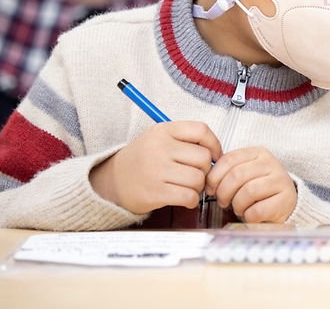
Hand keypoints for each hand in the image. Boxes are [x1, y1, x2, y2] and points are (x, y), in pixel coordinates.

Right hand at [89, 121, 220, 213]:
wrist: (111, 182)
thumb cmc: (142, 160)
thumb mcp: (159, 139)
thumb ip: (186, 141)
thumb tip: (218, 155)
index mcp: (163, 131)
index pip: (201, 130)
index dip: (214, 144)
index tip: (214, 155)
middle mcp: (159, 148)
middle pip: (203, 157)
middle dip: (205, 169)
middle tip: (196, 175)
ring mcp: (156, 170)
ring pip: (198, 179)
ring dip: (198, 187)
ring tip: (188, 187)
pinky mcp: (155, 192)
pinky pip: (189, 196)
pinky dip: (192, 200)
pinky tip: (185, 198)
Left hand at [205, 146, 297, 222]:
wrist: (285, 202)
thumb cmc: (259, 188)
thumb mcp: (245, 173)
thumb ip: (228, 172)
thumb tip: (207, 181)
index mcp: (258, 153)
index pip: (230, 159)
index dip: (214, 176)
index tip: (211, 188)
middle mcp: (271, 163)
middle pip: (237, 175)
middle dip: (224, 192)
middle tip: (223, 201)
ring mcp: (280, 181)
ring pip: (248, 191)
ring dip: (237, 205)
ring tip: (239, 208)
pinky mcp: (285, 200)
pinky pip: (258, 210)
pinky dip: (248, 216)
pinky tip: (250, 214)